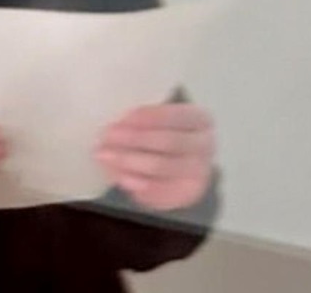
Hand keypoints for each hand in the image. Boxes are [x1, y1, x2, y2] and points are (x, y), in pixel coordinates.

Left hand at [96, 103, 215, 211]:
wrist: (182, 167)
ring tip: (104, 156)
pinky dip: (135, 183)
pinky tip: (118, 176)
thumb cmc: (163, 133)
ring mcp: (199, 173)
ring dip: (129, 161)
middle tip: (107, 137)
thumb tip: (113, 125)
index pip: (176, 115)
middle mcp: (205, 146)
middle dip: (134, 139)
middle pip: (169, 142)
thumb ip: (141, 119)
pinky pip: (158, 191)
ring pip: (161, 167)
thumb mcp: (157, 120)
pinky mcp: (186, 195)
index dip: (149, 116)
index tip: (123, 118)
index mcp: (200, 120)